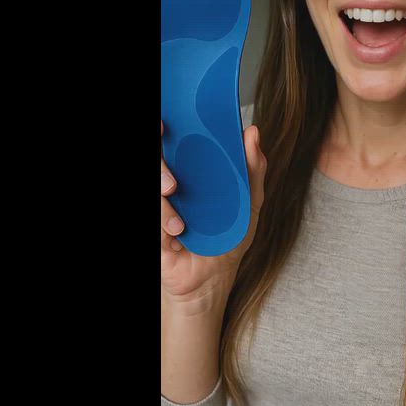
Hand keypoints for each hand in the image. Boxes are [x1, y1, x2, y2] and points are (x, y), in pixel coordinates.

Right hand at [161, 120, 266, 310]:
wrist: (212, 281)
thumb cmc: (227, 239)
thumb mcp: (249, 203)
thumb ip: (253, 168)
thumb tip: (253, 133)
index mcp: (189, 172)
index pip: (171, 141)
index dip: (164, 128)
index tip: (167, 124)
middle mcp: (168, 183)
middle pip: (158, 156)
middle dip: (159, 160)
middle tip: (172, 174)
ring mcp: (159, 205)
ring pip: (154, 179)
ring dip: (160, 182)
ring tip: (174, 198)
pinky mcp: (153, 228)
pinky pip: (154, 213)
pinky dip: (163, 218)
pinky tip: (178, 230)